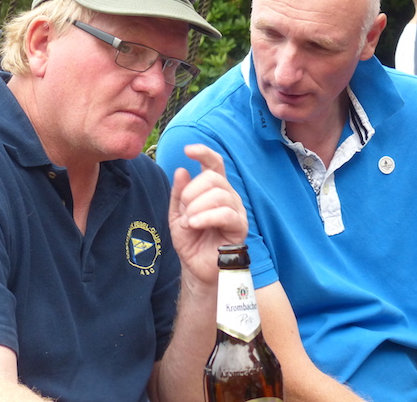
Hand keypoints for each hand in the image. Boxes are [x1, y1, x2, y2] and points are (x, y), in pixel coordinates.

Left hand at [168, 144, 247, 286]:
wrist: (196, 267)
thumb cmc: (190, 240)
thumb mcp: (176, 214)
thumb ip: (179, 193)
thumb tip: (182, 169)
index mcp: (213, 189)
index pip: (214, 163)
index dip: (204, 153)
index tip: (188, 150)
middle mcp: (228, 195)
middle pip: (213, 178)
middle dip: (192, 193)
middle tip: (183, 211)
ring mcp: (236, 210)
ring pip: (219, 194)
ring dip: (196, 207)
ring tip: (188, 222)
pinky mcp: (240, 226)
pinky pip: (225, 213)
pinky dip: (205, 217)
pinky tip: (194, 225)